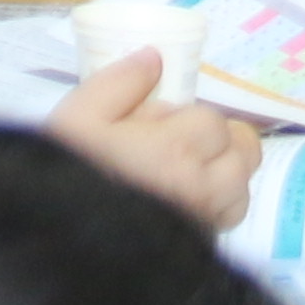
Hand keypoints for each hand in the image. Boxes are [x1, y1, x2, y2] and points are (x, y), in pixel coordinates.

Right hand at [48, 48, 258, 230]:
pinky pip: (225, 220)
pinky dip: (216, 206)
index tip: (158, 123)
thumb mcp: (79, 116)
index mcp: (176, 149)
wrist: (61, 242)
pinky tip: (182, 200)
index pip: (213, 121)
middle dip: (221, 141)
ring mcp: (203, 221)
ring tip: (186, 173)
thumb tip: (154, 57)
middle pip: (244, 153)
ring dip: (223, 175)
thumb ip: (120, 81)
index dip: (189, 117)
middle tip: (184, 141)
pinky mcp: (199, 247)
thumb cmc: (69, 174)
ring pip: (240, 190)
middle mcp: (201, 186)